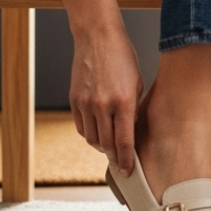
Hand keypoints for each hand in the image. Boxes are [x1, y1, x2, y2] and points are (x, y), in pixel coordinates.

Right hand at [69, 26, 143, 177]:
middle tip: (120, 162)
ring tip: (109, 146)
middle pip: (106, 144)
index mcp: (124, 101)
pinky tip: (97, 132)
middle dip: (114, 156)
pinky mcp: (74, 101)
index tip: (128, 171)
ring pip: (91, 139)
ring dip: (101, 146)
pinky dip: (89, 133)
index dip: (126, 160)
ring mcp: (86, 104)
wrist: (99, 39)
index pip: (125, 141)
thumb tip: (129, 132)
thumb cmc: (123, 58)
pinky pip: (80, 127)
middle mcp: (103, 105)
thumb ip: (132, 109)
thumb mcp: (137, 83)